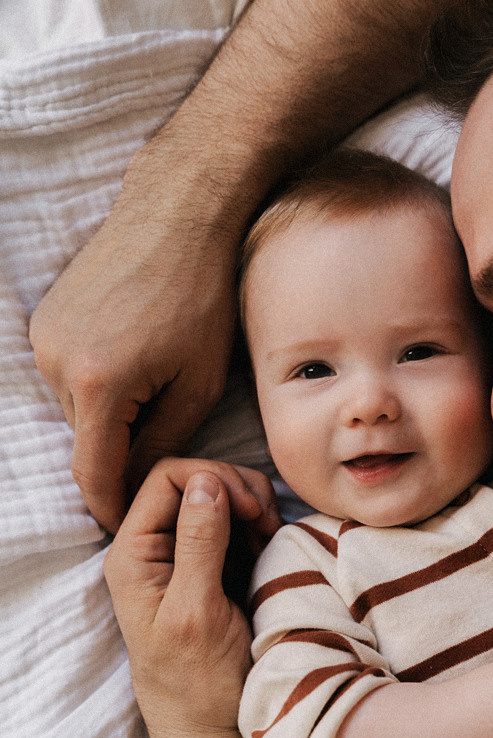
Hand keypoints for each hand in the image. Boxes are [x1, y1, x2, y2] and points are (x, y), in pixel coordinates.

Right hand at [29, 152, 242, 534]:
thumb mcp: (199, 382)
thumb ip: (164, 440)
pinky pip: (71, 373)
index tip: (131, 524)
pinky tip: (140, 357)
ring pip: (78, 408)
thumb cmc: (203, 296)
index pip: (94, 474)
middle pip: (86, 440)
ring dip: (112, 414)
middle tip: (167, 442)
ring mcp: (44, 337)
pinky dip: (102, 382)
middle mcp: (56, 363)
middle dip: (121, 452)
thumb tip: (140, 479)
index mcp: (97, 384)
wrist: (178, 213)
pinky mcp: (46, 318)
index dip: (112, 506)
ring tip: (160, 385)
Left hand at [103, 458, 278, 737]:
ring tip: (269, 537)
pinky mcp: (215, 568)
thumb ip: (197, 544)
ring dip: (251, 506)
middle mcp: (155, 550)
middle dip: (236, 489)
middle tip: (264, 523)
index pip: (166, 477)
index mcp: (134, 556)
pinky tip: (271, 547)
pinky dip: (259, 525)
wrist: (215, 732)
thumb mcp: (196, 612)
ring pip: (218, 497)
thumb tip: (206, 482)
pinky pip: (236, 524)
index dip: (211, 479)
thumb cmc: (198, 684)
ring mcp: (186, 557)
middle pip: (194, 480)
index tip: (249, 510)